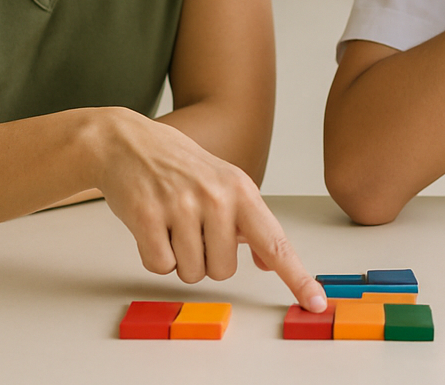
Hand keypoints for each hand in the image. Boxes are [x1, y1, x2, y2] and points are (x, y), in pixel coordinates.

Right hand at [93, 110, 326, 311]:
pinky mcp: (147, 217)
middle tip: (191, 226)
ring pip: (191, 273)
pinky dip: (154, 256)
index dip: (297, 277)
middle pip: (223, 271)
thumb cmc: (181, 168)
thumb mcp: (225, 183)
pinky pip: (160, 267)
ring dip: (179, 258)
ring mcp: (181, 207)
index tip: (316, 302)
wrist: (129, 142)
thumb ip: (249, 223)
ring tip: (170, 223)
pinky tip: (152, 226)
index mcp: (242, 191)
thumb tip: (270, 262)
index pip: (275, 243)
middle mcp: (216, 198)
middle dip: (205, 258)